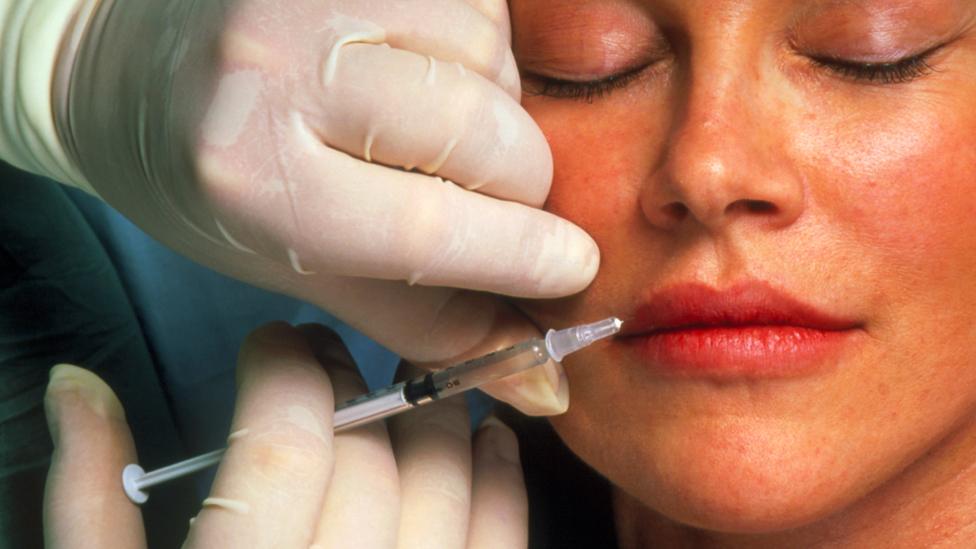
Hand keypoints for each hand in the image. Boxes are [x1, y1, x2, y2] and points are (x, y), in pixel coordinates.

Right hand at [44, 323, 527, 547]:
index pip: (283, 446)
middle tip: (333, 363)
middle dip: (352, 384)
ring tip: (411, 385)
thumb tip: (75, 388)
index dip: (285, 370)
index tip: (276, 344)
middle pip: (371, 458)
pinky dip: (502, 481)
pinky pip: (504, 543)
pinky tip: (492, 444)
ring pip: (449, 488)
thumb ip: (87, 502)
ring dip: (436, 417)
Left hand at [53, 0, 598, 413]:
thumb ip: (422, 320)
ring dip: (494, 106)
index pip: (426, 227)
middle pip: (481, 133)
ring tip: (428, 125)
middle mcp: (277, 67)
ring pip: (493, 60)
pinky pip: (480, 7)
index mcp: (252, 178)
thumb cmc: (210, 183)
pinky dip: (476, 50)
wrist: (130, 69)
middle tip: (497, 198)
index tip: (573, 268)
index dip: (523, 254)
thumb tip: (540, 376)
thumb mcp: (296, 266)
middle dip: (518, 180)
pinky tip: (419, 70)